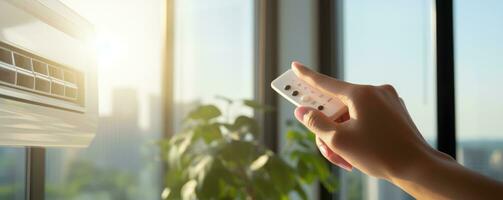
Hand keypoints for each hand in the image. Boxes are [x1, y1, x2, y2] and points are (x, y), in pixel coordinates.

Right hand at [291, 61, 452, 179]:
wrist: (418, 168)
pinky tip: (357, 153)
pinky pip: (367, 118)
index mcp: (361, 94)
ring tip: (343, 158)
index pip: (326, 83)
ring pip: (352, 114)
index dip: (306, 76)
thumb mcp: (339, 141)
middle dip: (328, 127)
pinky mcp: (395, 112)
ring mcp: (388, 101)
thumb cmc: (379, 154)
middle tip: (325, 146)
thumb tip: (302, 111)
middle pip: (339, 106)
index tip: (295, 66)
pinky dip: (358, 133)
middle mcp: (375, 92)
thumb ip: (316, 123)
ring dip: (343, 135)